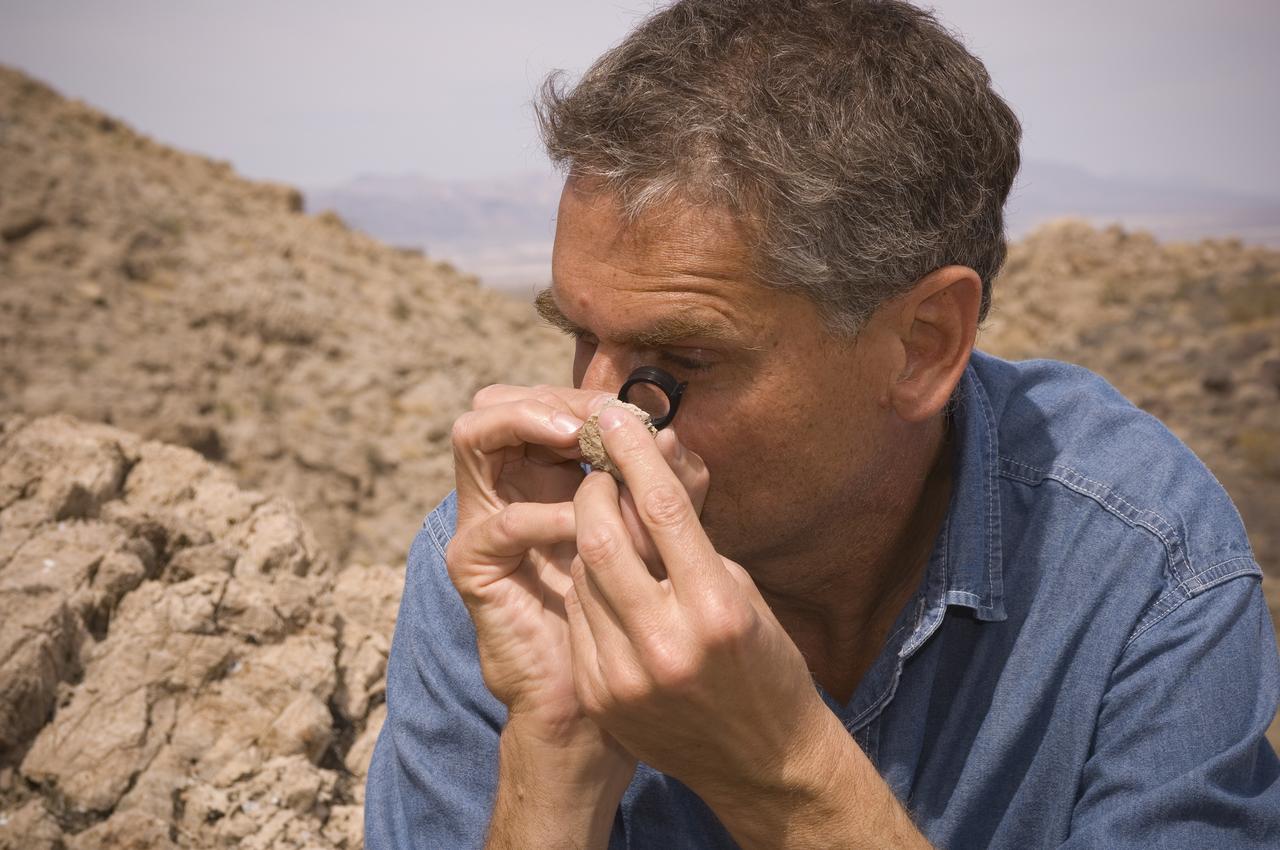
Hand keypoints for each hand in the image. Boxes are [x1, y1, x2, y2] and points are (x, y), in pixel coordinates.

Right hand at [446, 385, 708, 737]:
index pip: (543, 398)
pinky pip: (502, 522)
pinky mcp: (472, 566)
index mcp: (544, 470)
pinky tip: (587, 527)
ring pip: (474, 435)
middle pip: (496, 400)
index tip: (636, 409)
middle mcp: (505, 485)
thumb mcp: (659, 533)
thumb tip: (673, 436)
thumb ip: (667, 488)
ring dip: (532, 425)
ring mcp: (481, 521)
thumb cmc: (640, 607)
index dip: (585, 394)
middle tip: (603, 415)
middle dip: (555, 399)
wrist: (611, 692)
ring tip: (584, 441)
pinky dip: (548, 514)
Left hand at [563, 405, 829, 797]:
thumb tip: (652, 464)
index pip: (661, 509)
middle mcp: (666, 643)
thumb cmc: (764, 662)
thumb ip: (690, 535)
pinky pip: (579, 618)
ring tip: (611, 529)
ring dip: (592, 541)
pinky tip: (611, 586)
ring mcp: (625, 676)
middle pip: (600, 537)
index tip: (616, 417)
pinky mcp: (600, 696)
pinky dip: (591, 590)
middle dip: (595, 492)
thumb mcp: (741, 589)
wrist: (763, 763)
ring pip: (582, 574)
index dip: (634, 454)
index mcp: (715, 608)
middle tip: (601, 474)